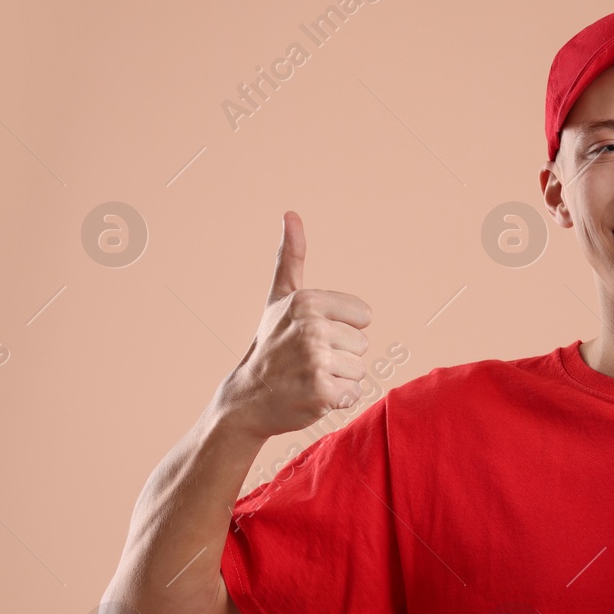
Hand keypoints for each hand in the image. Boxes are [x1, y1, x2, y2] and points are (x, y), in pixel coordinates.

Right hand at [218, 211, 372, 439]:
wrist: (249, 398)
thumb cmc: (271, 345)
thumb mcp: (280, 297)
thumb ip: (291, 257)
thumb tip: (290, 213)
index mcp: (308, 301)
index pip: (364, 317)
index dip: (343, 330)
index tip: (312, 335)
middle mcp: (311, 327)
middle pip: (363, 345)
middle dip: (341, 357)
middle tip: (308, 361)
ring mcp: (315, 360)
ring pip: (360, 371)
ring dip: (340, 379)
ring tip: (309, 377)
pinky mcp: (321, 391)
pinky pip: (354, 394)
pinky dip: (337, 400)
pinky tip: (311, 395)